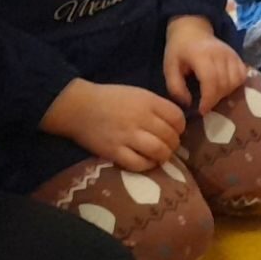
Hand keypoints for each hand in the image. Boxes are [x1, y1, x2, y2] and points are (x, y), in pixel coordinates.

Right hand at [42, 79, 185, 171]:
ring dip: (164, 156)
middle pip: (169, 136)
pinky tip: (147, 162)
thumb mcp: (138, 94)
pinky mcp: (114, 151)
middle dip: (173, 144)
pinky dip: (147, 165)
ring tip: (161, 156)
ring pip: (157, 150)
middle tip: (169, 146)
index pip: (177, 117)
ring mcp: (127, 136)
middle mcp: (141, 118)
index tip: (176, 131)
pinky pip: (137, 163)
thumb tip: (174, 123)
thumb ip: (156, 106)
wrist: (79, 107)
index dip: (181, 127)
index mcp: (148, 101)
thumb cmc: (111, 99)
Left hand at [164, 15, 247, 113]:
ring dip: (225, 93)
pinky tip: (224, 88)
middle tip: (205, 105)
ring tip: (213, 96)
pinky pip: (242, 75)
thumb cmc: (179, 50)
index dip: (208, 99)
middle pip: (224, 83)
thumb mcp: (169, 68)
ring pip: (235, 81)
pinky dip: (236, 85)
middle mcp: (220, 53)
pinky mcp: (237, 55)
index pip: (211, 80)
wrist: (192, 29)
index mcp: (201, 55)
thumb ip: (176, 88)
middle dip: (215, 99)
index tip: (201, 110)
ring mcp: (231, 53)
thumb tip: (189, 104)